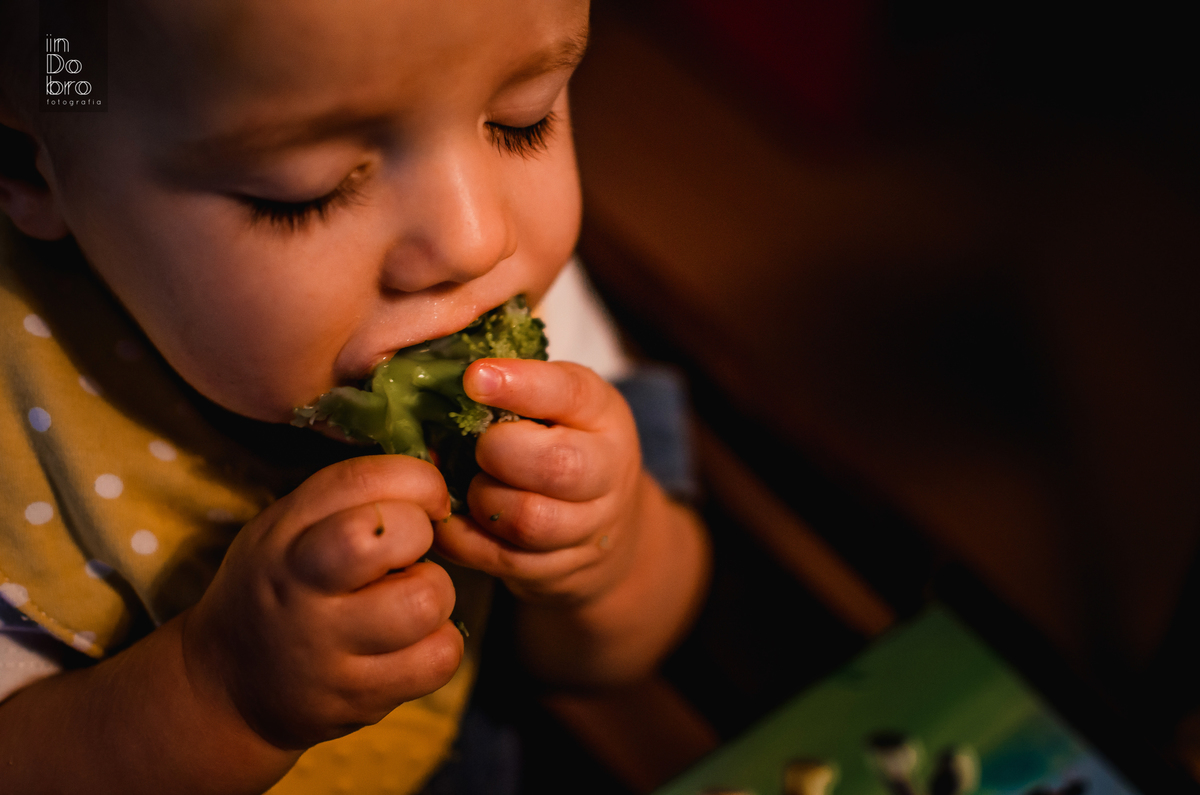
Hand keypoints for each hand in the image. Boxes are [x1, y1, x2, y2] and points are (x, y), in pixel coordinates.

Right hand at [182, 455, 463, 749]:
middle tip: (407, 554)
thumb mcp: (289, 529)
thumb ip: (350, 498)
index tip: (428, 498)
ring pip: (428, 600)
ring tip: (406, 601)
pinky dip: (439, 646)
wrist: (228, 687)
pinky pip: (439, 658)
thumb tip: (437, 476)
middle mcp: (300, 587)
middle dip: (422, 533)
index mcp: (284, 533)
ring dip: (435, 595)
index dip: (417, 479)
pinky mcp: (357, 698)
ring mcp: (327, 649)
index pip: (360, 480)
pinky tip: (410, 643)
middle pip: (395, 534)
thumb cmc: (280, 587)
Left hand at [435, 359, 648, 605]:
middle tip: (478, 444)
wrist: (609, 527)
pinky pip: (501, 560)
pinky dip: (463, 538)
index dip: (521, 385)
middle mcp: (607, 471)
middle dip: (501, 452)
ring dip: (484, 499)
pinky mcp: (558, 570)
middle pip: (558, 467)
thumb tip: (438, 369)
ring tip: (471, 482)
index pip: (570, 394)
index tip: (474, 378)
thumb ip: (517, 385)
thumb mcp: (560, 404)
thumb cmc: (564, 443)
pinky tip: (450, 516)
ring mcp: (588, 527)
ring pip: (530, 521)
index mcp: (604, 414)